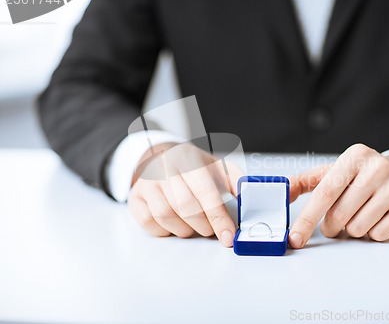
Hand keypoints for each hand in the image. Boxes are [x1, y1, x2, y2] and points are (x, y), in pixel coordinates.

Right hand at [128, 142, 242, 246]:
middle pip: (185, 207)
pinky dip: (165, 230)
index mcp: (188, 157)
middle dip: (204, 226)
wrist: (163, 158)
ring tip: (194, 224)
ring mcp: (146, 182)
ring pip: (166, 217)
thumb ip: (236, 181)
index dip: (218, 217)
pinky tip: (175, 223)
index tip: (228, 236)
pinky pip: (149, 223)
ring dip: (185, 229)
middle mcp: (163, 167)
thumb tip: (248, 200)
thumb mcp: (218, 166)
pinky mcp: (134, 197)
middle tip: (212, 228)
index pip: (205, 191)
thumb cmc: (194, 167)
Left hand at [288, 143, 388, 247]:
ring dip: (352, 229)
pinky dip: (372, 233)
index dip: (307, 218)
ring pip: (358, 228)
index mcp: (354, 156)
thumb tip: (283, 193)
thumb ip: (306, 181)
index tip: (296, 238)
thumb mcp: (335, 172)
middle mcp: (377, 168)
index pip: (325, 192)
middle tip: (336, 222)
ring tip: (360, 214)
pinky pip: (378, 235)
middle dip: (331, 226)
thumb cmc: (363, 176)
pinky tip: (378, 218)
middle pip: (339, 215)